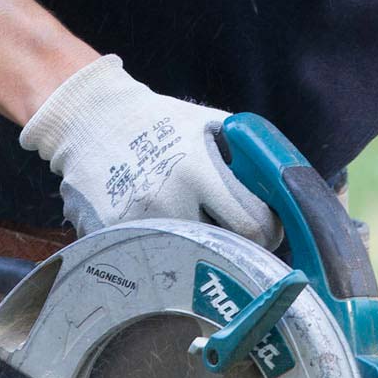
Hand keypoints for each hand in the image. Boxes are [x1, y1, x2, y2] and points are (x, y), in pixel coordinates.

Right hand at [19, 55, 278, 245]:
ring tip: (191, 224)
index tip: (267, 228)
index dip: (268, 231)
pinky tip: (152, 223)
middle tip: (234, 234)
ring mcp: (134, 223)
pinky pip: (148, 256)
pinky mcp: (107, 237)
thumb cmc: (159, 120)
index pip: (252, 226)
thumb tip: (289, 193)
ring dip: (196, 249)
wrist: (89, 118)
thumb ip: (250, 156)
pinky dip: (157, 248)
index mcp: (197, 171)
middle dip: (235, 245)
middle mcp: (166, 202)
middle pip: (222, 251)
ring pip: (186, 259)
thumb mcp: (210, 124)